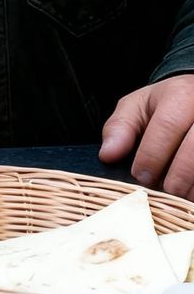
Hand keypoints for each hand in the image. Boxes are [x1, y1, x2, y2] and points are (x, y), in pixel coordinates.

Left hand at [99, 75, 193, 196]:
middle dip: (178, 176)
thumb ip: (120, 128)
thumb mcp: (137, 107)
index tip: (141, 177)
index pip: (167, 126)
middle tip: (164, 192)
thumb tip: (107, 155)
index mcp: (182, 95)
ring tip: (181, 198)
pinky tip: (193, 194)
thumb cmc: (164, 106)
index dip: (152, 155)